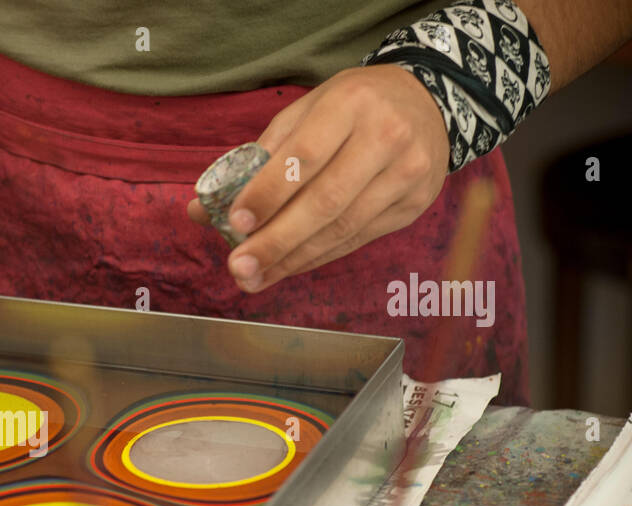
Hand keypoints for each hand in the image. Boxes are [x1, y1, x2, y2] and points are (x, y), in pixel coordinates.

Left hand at [187, 65, 449, 291]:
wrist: (427, 102)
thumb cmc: (352, 107)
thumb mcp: (307, 111)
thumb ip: (258, 157)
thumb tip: (203, 210)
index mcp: (351, 103)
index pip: (305, 155)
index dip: (269, 193)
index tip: (236, 223)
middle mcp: (386, 136)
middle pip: (326, 200)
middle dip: (277, 240)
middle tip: (239, 267)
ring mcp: (407, 172)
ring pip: (343, 227)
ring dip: (293, 259)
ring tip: (254, 278)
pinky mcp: (415, 204)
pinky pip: (357, 239)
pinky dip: (316, 257)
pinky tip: (286, 268)